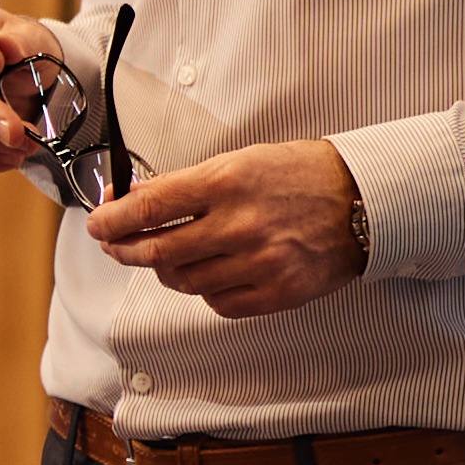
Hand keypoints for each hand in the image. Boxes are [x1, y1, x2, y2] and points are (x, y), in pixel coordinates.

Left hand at [90, 137, 365, 316]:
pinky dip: (206, 291)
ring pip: (185, 281)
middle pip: (159, 251)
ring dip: (166, 270)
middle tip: (114, 245)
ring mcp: (259, 263)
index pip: (151, 207)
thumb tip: (138, 200)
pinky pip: (219, 303)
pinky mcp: (276, 293)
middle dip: (126, 250)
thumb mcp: (242, 161)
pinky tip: (210, 273)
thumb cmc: (303, 175)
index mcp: (228, 183)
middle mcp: (240, 226)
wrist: (366, 201)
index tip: (99, 223)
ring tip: (165, 257)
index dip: (114, 219)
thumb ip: (189, 185)